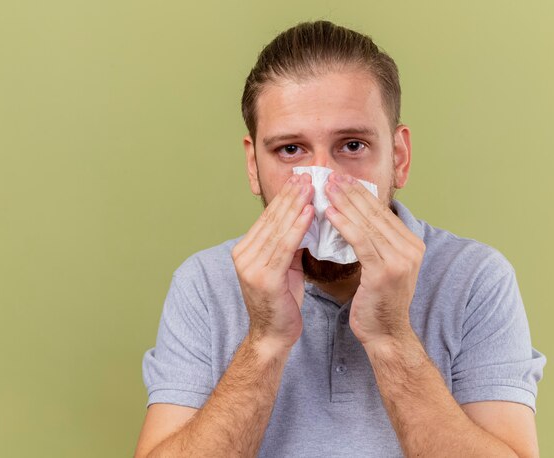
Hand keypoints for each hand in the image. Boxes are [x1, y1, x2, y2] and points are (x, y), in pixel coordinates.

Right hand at [232, 174, 314, 349]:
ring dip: (296, 205)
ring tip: (310, 187)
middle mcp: (243, 255)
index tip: (300, 179)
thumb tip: (303, 221)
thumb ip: (288, 245)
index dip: (284, 197)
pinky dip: (298, 227)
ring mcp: (251, 267)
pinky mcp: (264, 279)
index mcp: (245, 250)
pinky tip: (309, 212)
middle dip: (291, 195)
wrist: (272, 336)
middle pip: (271, 219)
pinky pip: (285, 247)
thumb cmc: (281, 302)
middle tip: (307, 175)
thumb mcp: (284, 267)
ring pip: (278, 229)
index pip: (268, 217)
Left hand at [324, 172, 425, 346]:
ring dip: (344, 202)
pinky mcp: (384, 271)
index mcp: (411, 244)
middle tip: (330, 175)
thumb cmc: (378, 302)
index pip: (382, 212)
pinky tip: (329, 213)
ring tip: (326, 187)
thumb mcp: (382, 266)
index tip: (341, 179)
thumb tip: (356, 217)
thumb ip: (376, 243)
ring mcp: (400, 260)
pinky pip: (360, 241)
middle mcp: (410, 249)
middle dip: (351, 192)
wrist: (386, 334)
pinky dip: (344, 224)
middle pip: (375, 213)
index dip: (360, 193)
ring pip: (367, 223)